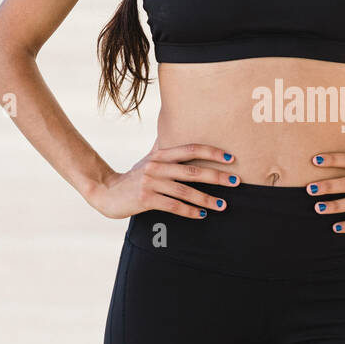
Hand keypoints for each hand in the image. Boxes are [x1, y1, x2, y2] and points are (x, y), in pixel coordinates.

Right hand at [90, 142, 240, 220]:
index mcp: (160, 154)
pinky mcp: (146, 199)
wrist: (108, 192)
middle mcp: (156, 166)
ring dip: (207, 199)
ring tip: (223, 205)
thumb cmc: (134, 176)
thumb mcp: (149, 159)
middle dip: (216, 176)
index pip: (190, 149)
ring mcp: (150, 182)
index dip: (211, 152)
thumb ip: (164, 147)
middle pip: (192, 170)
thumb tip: (178, 128)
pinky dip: (190, 211)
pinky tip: (202, 215)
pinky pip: (173, 206)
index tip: (231, 158)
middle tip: (236, 181)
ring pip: (185, 191)